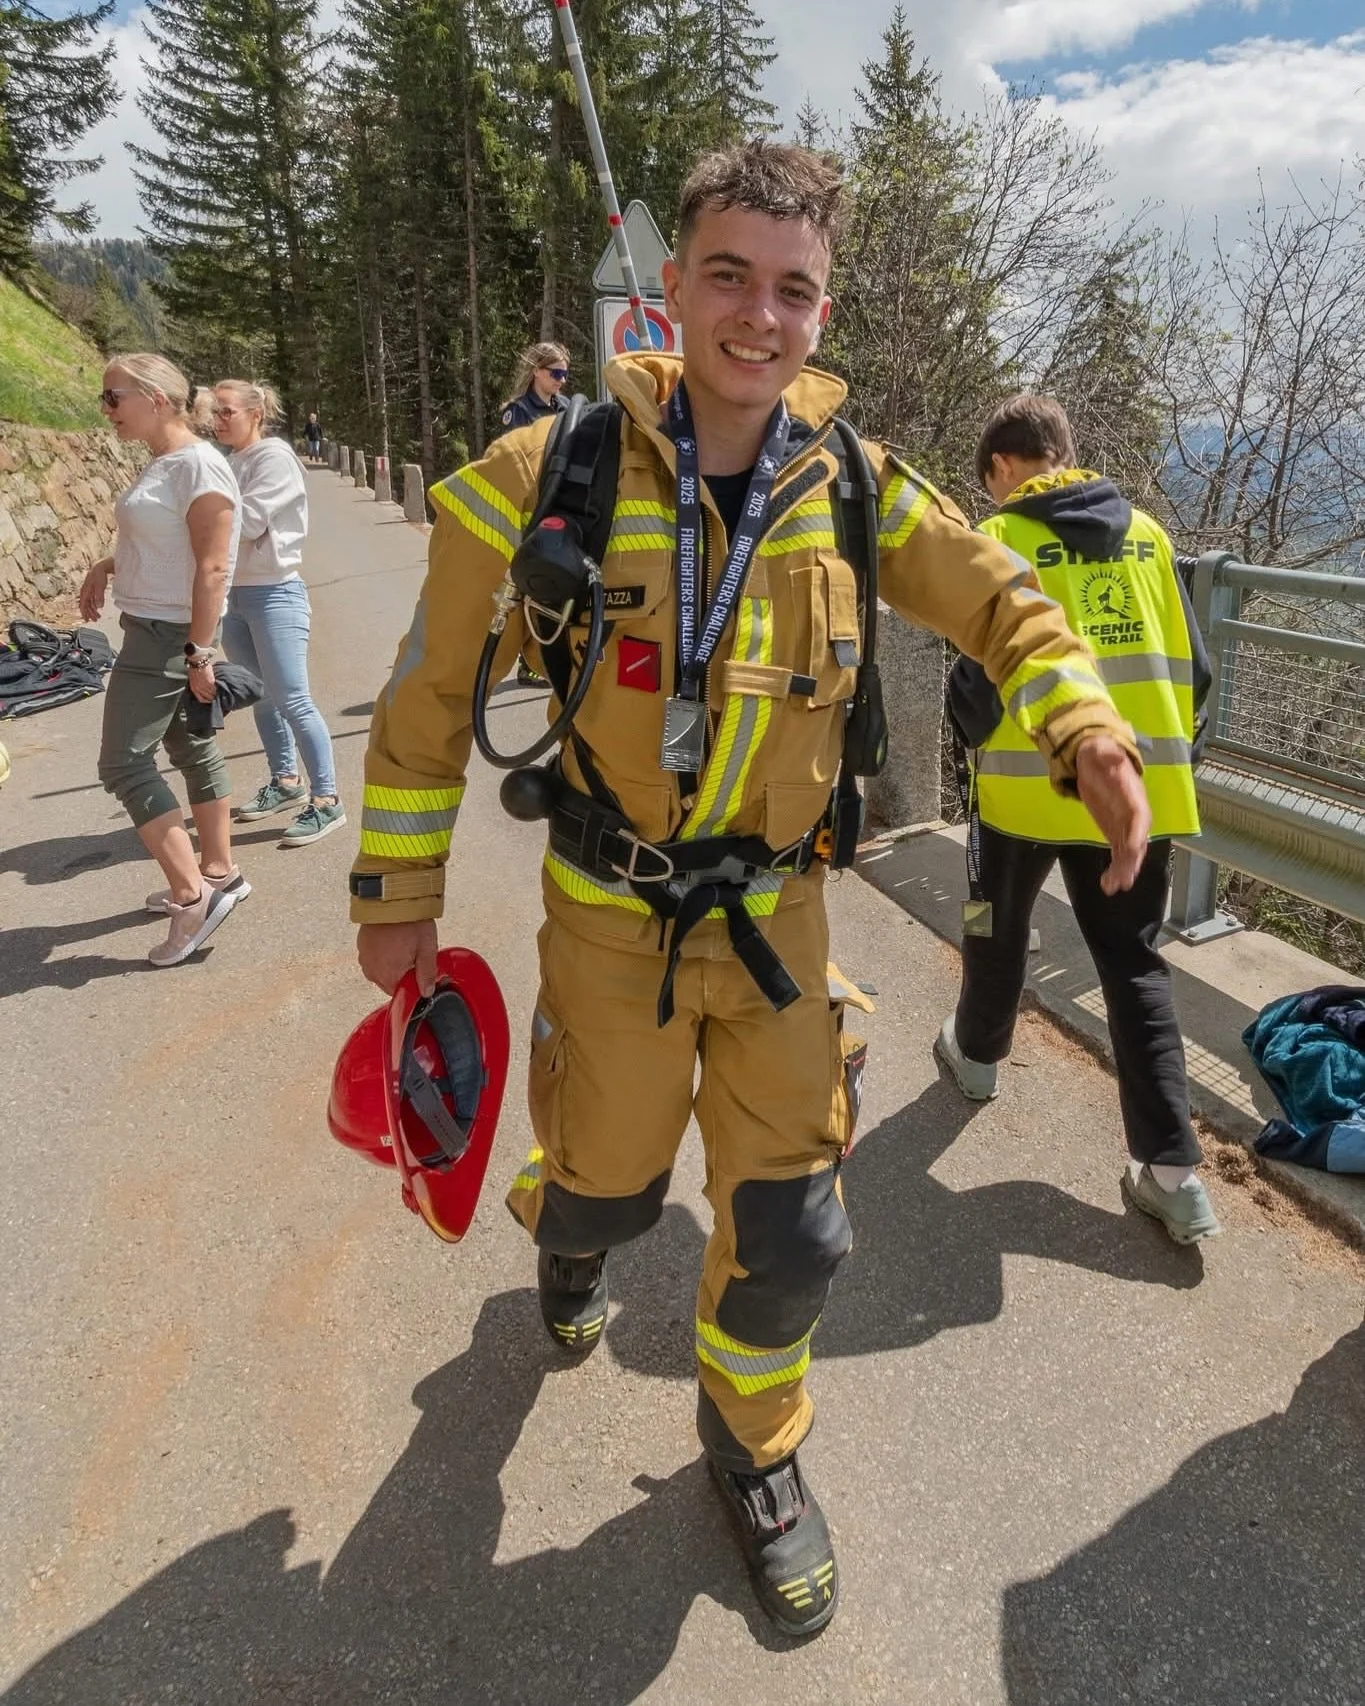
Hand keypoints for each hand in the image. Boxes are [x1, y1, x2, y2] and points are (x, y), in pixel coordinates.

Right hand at [78, 565, 108, 621]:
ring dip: (92, 610)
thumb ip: (99, 596)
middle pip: (86, 605)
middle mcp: (85, 592)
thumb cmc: (99, 574)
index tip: (87, 620)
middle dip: (89, 613)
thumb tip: (99, 607)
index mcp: (85, 591)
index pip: (83, 605)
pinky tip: (97, 608)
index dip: (84, 613)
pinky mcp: (92, 590)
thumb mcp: (100, 586)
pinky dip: (94, 605)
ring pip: (89, 603)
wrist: (100, 567)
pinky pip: (91, 600)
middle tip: (94, 620)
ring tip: (97, 616)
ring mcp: (88, 591)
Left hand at [188, 660, 216, 702]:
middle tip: (217, 698)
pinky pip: (215, 688)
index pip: (201, 699)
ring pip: (212, 694)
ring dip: (216, 694)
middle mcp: (199, 689)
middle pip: (208, 697)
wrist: (196, 661)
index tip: (211, 700)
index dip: (207, 701)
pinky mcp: (210, 681)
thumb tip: (204, 688)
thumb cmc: (194, 668)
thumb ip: (198, 685)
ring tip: (220, 694)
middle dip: (213, 698)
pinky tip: (221, 689)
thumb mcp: (194, 679)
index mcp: (194, 688)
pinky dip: (218, 689)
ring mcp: (205, 686)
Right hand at [357, 919, 438, 995]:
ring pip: (381, 972)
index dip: (413, 983)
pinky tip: (392, 942)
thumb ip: (427, 974)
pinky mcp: (361, 948)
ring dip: (391, 965)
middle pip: (390, 984)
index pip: (401, 993)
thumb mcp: (427, 948)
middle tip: (413, 953)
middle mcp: (373, 972)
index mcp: (389, 976)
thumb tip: (427, 992)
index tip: (420, 969)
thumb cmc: (409, 922)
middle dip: (402, 974)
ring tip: (402, 945)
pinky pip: (373, 960)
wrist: (389, 900)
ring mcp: (365, 960)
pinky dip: (382, 955)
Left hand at [1074, 736, 1150, 892]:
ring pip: (1128, 853)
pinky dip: (1114, 869)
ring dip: (1122, 870)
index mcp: (1133, 796)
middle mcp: (1134, 815)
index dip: (1138, 833)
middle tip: (1124, 879)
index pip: (1139, 817)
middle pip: (1136, 841)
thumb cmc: (1100, 753)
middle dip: (1131, 861)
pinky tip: (1106, 885)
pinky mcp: (1116, 833)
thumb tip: (1112, 753)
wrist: (1097, 760)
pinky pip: (1118, 855)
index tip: (1134, 848)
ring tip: (1111, 887)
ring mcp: (1125, 826)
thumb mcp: (1100, 748)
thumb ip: (1106, 752)